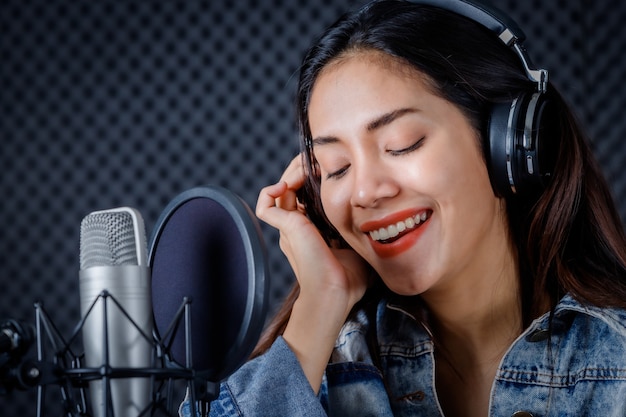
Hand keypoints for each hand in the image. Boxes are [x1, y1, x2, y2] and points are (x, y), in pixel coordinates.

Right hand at [256, 155, 368, 312]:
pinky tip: (290, 183)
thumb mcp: (358, 241)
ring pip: (279, 189)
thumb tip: (380, 213)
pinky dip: (271, 190)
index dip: (314, 177)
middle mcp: (296, 226)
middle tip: (321, 160)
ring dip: (292, 172)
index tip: (332, 168)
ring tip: (310, 165)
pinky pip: (266, 204)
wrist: (336, 293)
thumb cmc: (349, 276)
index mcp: (310, 229)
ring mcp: (288, 227)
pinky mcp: (284, 227)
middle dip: (304, 169)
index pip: (305, 194)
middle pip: (292, 187)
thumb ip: (359, 226)